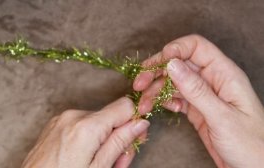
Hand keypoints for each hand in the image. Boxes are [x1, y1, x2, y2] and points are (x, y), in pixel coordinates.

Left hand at [22, 97, 149, 167]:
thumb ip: (120, 142)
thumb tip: (140, 123)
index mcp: (86, 126)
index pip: (125, 106)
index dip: (135, 121)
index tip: (136, 139)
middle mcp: (73, 116)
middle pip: (111, 116)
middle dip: (119, 137)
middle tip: (118, 163)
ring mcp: (62, 119)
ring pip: (97, 121)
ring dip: (105, 139)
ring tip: (100, 163)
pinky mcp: (56, 124)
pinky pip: (82, 124)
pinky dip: (90, 137)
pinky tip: (86, 156)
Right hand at [133, 35, 263, 167]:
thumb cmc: (251, 144)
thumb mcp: (222, 116)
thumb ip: (196, 90)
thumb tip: (172, 64)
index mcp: (224, 74)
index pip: (197, 47)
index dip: (175, 50)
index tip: (157, 64)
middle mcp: (212, 80)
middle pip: (180, 64)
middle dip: (157, 71)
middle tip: (139, 84)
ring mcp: (203, 95)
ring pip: (174, 83)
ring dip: (156, 90)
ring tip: (144, 104)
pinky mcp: (197, 109)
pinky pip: (176, 99)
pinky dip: (163, 102)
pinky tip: (156, 108)